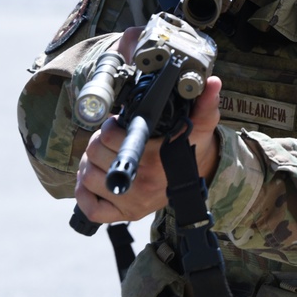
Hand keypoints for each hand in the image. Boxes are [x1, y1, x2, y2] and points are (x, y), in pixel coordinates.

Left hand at [73, 75, 222, 223]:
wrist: (199, 176)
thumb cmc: (194, 148)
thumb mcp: (202, 125)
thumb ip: (205, 104)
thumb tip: (212, 82)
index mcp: (154, 160)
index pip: (110, 137)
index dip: (110, 127)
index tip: (118, 124)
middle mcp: (141, 184)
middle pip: (94, 154)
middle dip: (98, 141)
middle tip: (109, 138)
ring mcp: (132, 202)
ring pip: (87, 178)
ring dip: (89, 163)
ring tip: (102, 156)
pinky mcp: (126, 214)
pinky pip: (92, 209)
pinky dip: (84, 194)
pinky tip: (93, 180)